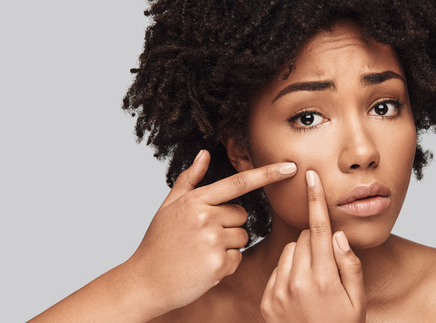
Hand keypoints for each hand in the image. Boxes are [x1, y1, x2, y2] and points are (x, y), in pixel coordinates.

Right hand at [124, 150, 297, 314]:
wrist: (144, 281)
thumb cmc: (158, 243)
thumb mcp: (169, 206)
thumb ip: (189, 180)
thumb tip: (204, 153)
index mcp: (195, 200)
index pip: (239, 183)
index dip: (268, 174)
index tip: (291, 166)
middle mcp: (205, 217)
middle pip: (241, 216)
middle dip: (228, 226)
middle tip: (201, 238)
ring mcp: (212, 241)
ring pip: (242, 238)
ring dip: (227, 247)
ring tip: (200, 253)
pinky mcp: (217, 264)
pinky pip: (237, 259)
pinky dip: (224, 265)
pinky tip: (203, 267)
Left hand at [260, 170, 365, 322]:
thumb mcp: (359, 300)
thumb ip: (349, 264)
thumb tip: (337, 235)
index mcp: (323, 278)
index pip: (319, 228)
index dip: (316, 200)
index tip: (310, 176)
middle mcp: (298, 282)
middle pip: (304, 237)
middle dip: (316, 242)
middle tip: (327, 266)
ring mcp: (279, 292)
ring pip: (289, 251)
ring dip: (301, 257)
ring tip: (313, 282)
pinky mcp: (267, 301)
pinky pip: (277, 270)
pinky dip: (288, 273)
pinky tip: (299, 293)